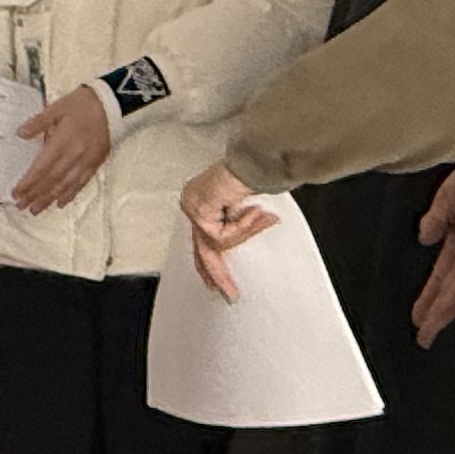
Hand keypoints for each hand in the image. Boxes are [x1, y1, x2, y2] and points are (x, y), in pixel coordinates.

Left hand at [8, 89, 112, 214]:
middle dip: (35, 195)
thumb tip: (21, 134)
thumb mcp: (57, 107)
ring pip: (65, 185)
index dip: (28, 183)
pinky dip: (70, 194)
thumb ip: (38, 122)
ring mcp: (86, 162)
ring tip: (36, 210)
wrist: (112, 104)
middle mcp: (74, 156)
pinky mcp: (96, 163)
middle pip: (51, 180)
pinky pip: (81, 183)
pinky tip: (60, 202)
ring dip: (49, 199)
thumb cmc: (81, 104)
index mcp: (62, 142)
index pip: (41, 168)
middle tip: (21, 206)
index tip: (16, 193)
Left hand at [181, 158, 277, 301]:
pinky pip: (221, 236)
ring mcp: (192, 206)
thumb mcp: (248, 211)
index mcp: (201, 202)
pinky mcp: (199, 211)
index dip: (208, 264)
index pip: (200, 240)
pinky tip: (253, 210)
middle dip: (216, 274)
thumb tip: (248, 244)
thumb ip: (240, 228)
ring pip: (216, 243)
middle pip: (201, 248)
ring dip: (244, 231)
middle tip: (229, 294)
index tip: (214, 284)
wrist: (256, 159)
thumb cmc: (256, 175)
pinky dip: (242, 226)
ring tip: (262, 215)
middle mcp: (192, 203)